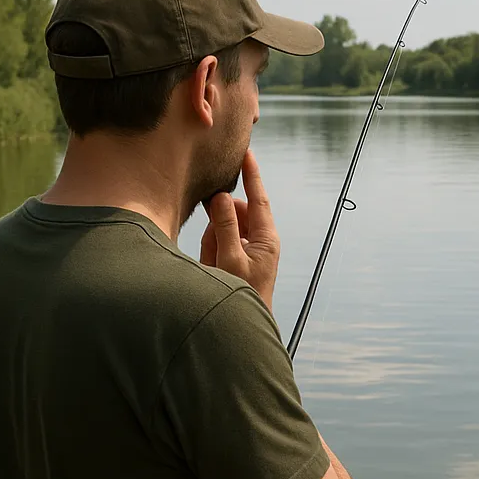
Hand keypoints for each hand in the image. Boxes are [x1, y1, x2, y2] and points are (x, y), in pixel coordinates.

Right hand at [201, 149, 280, 310]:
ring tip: (214, 264)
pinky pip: (218, 243)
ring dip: (213, 240)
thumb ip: (225, 226)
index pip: (259, 199)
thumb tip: (222, 197)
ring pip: (224, 227)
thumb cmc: (241, 295)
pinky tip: (212, 267)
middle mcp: (261, 240)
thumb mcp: (229, 259)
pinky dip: (211, 250)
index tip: (247, 152)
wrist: (242, 326)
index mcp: (266, 238)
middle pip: (236, 212)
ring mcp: (249, 249)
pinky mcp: (238, 257)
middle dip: (220, 220)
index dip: (252, 175)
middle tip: (214, 244)